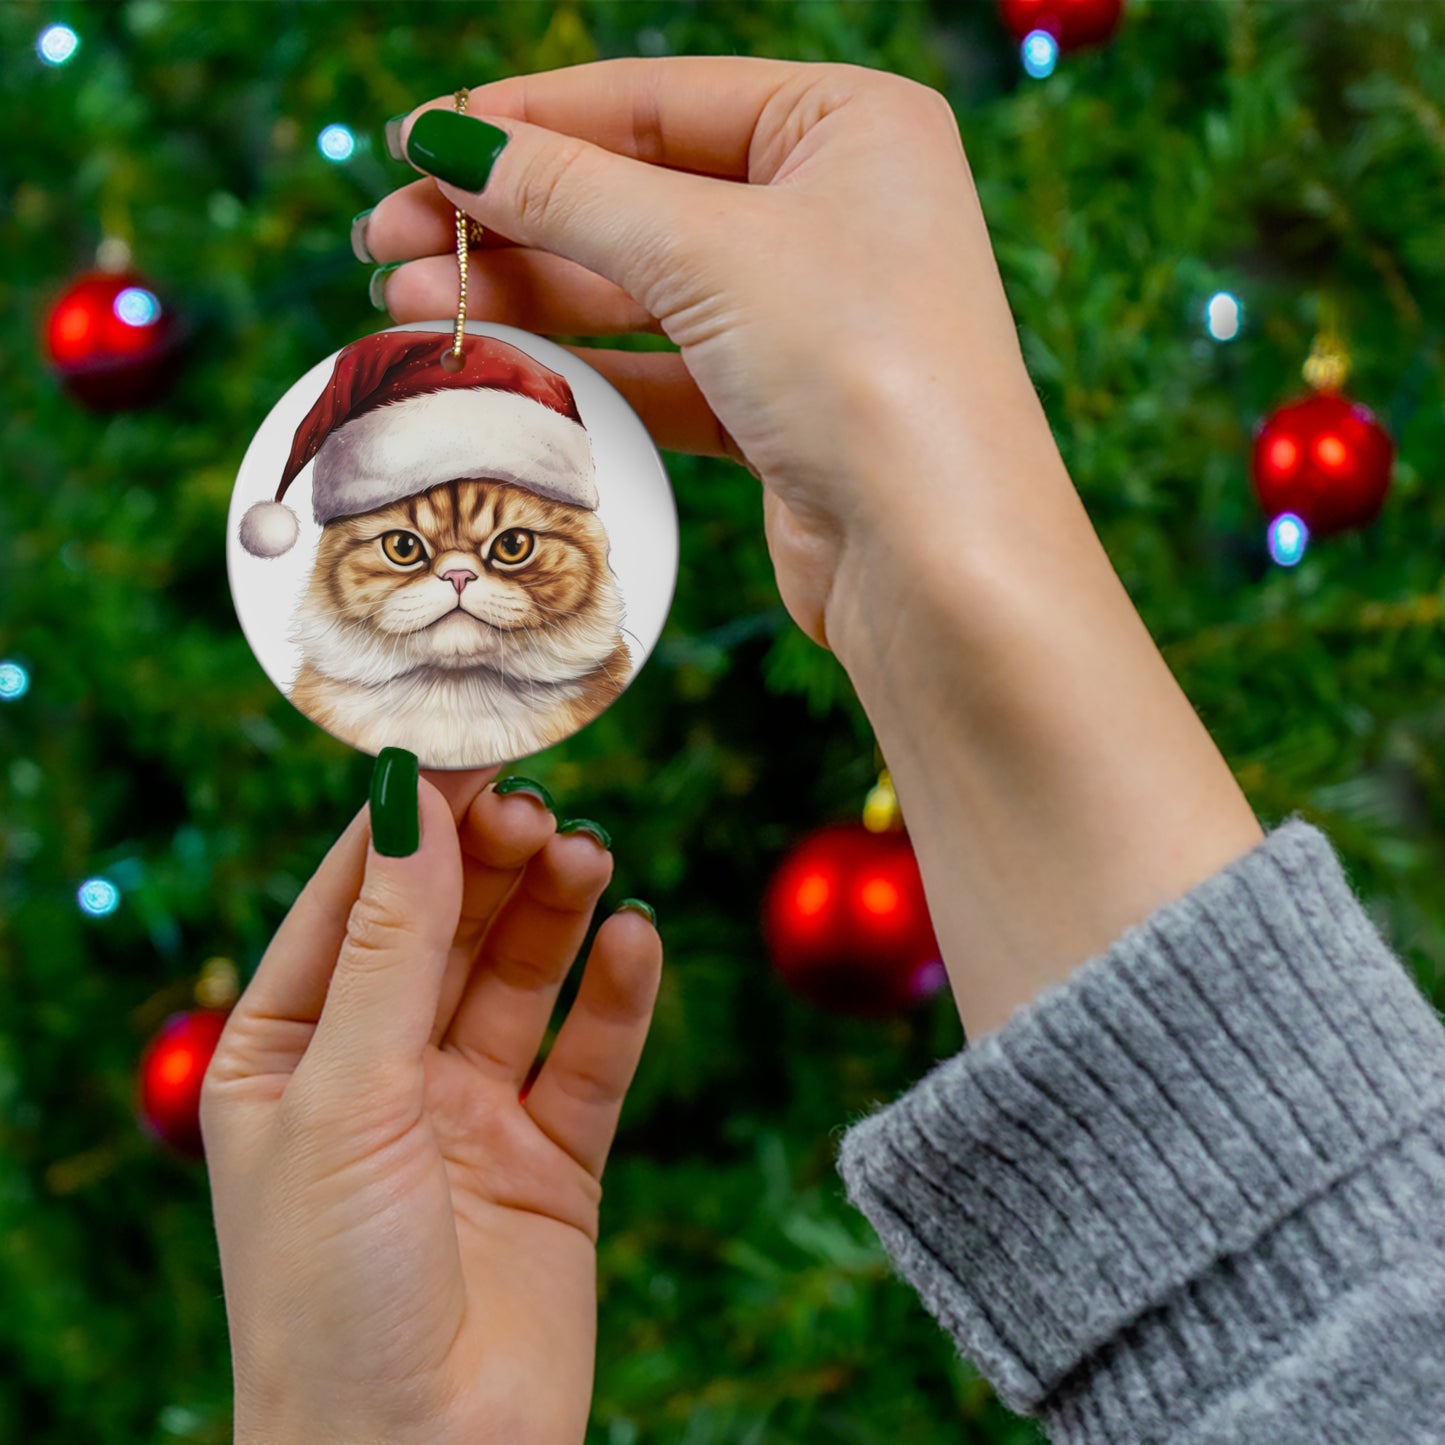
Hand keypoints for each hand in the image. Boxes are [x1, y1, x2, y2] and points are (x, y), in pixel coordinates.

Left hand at [201, 766, 661, 1444]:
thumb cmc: (331, 1292)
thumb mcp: (346, 1095)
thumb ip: (391, 947)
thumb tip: (410, 801)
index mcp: (289, 1053)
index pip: (352, 903)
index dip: (409, 824)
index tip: (469, 749)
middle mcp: (379, 1073)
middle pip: (446, 929)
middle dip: (491, 864)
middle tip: (542, 809)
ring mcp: (469, 1114)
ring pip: (521, 979)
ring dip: (555, 913)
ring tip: (589, 857)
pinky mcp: (552, 1160)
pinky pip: (590, 1056)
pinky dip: (617, 995)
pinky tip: (636, 939)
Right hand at [362, 56, 1057, 655]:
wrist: (938, 560)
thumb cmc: (861, 369)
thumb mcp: (707, 251)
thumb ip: (571, 192)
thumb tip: (451, 141)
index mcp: (848, 125)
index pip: (655, 100)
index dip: (527, 120)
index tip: (416, 142)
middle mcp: (834, 210)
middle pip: (637, 194)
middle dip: (508, 218)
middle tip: (386, 241)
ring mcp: (809, 314)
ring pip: (640, 288)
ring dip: (527, 295)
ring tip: (407, 305)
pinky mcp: (783, 408)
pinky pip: (663, 369)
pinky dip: (583, 368)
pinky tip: (497, 365)